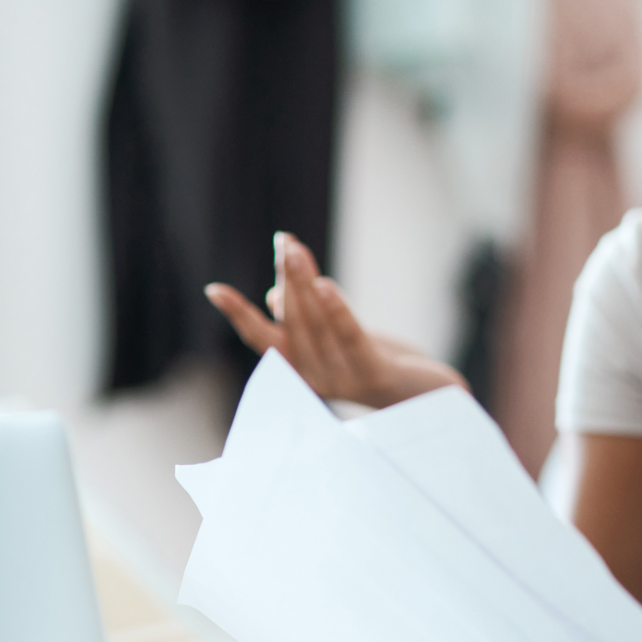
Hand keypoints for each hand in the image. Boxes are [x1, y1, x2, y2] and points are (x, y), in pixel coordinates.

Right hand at [204, 232, 466, 408]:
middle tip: (283, 241)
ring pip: (317, 323)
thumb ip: (308, 321)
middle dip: (286, 277)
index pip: (263, 339)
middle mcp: (316, 378)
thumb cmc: (379, 365)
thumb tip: (274, 296)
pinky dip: (337, 310)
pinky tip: (325, 284)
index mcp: (301, 370)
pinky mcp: (373, 374)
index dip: (239, 315)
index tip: (213, 289)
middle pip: (292, 321)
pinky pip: (350, 337)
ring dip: (304, 282)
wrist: (427, 400)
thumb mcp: (338, 341)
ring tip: (294, 249)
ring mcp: (343, 379)